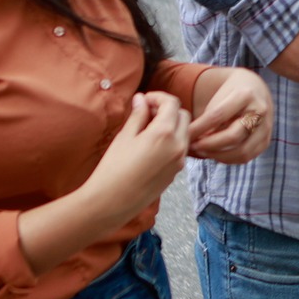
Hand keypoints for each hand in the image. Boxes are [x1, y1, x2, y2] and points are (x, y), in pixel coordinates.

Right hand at [84, 93, 189, 221]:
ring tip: (148, 127)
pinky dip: (172, 139)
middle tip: (146, 111)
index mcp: (164, 134)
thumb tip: (141, 99)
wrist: (113, 201)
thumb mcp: (124, 137)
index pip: (172, 103)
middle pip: (183, 115)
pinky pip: (181, 147)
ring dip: (172, 124)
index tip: (144, 99)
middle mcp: (178, 146)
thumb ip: (138, 116)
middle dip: (168, 109)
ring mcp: (180, 160)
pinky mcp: (177, 171)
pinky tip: (152, 143)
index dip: (158, 96)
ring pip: (185, 132)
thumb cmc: (113, 168)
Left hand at [188, 68, 273, 163]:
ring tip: (203, 151)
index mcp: (246, 95)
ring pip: (241, 151)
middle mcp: (260, 111)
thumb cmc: (231, 93)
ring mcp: (266, 128)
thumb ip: (209, 118)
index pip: (218, 116)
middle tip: (193, 146)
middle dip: (209, 145)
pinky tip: (216, 154)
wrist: (255, 89)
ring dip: (218, 155)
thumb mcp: (219, 97)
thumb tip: (193, 141)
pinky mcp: (266, 141)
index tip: (185, 134)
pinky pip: (246, 157)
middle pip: (233, 136)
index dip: (199, 128)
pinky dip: (229, 159)